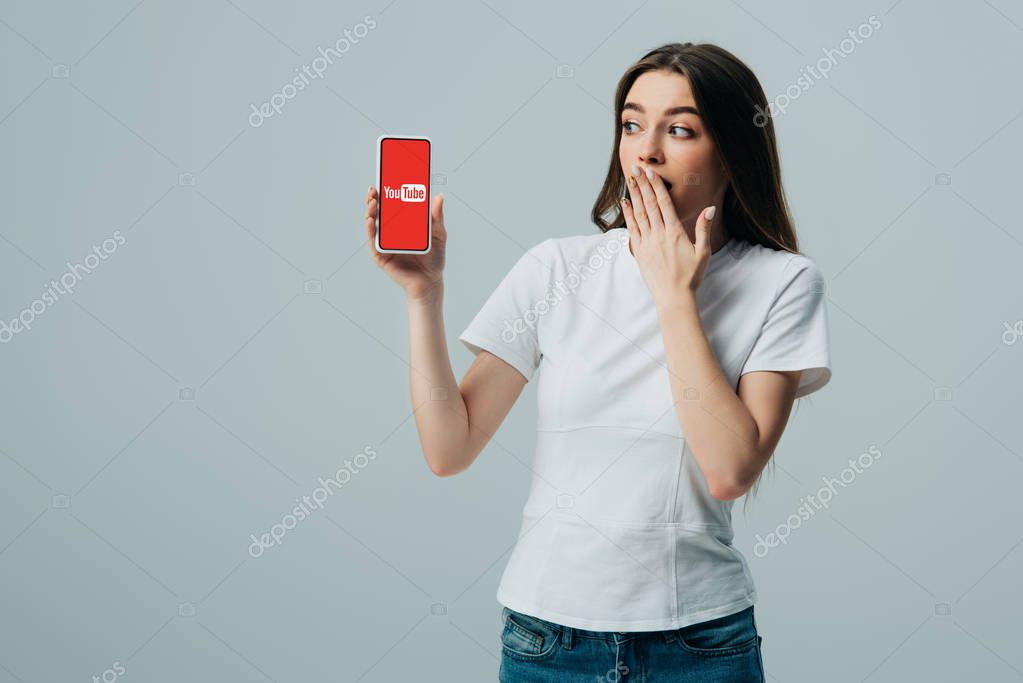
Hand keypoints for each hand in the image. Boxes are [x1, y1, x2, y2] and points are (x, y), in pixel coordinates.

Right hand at [365, 186, 446, 300]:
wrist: (430, 281)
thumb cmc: (434, 258)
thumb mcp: (438, 234)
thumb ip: (436, 217)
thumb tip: (438, 196)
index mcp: (403, 225)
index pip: (392, 205)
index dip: (387, 193)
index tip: (385, 179)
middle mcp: (391, 232)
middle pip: (379, 212)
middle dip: (374, 199)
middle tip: (375, 189)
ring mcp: (384, 243)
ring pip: (373, 224)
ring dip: (370, 211)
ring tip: (372, 202)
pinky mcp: (380, 256)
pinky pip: (373, 242)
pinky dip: (370, 230)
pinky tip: (370, 221)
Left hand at [620, 164, 715, 300]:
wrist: (673, 298)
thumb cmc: (690, 277)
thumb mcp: (703, 252)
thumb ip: (704, 228)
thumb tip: (709, 208)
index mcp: (675, 233)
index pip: (664, 203)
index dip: (656, 186)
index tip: (651, 172)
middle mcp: (658, 235)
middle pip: (648, 204)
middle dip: (642, 184)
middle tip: (635, 168)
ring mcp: (647, 243)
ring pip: (638, 214)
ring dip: (634, 195)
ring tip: (629, 180)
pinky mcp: (639, 252)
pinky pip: (632, 229)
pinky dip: (627, 214)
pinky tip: (624, 203)